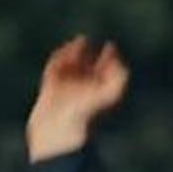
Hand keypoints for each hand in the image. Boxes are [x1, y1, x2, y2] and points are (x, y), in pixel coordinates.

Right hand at [26, 35, 129, 162]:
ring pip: (71, 66)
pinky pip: (55, 69)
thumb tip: (122, 66)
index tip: (111, 46)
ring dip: (73, 53)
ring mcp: (67, 91)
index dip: (111, 59)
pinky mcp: (50, 90)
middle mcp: (84, 92)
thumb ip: (118, 80)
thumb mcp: (107, 97)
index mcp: (100, 95)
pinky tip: (63, 52)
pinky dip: (58, 59)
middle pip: (89, 68)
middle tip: (86, 41)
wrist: (58, 130)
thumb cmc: (85, 115)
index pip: (108, 73)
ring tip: (78, 42)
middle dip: (88, 54)